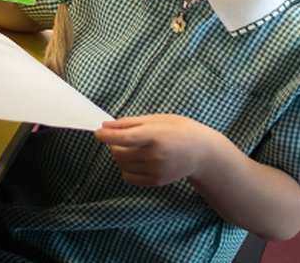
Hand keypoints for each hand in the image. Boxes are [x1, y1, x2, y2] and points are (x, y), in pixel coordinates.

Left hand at [94, 114, 216, 186]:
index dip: (108, 136)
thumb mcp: (156, 119)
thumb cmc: (177, 130)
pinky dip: (125, 168)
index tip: (97, 133)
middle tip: (118, 137)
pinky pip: (129, 177)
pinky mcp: (157, 181)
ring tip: (130, 147)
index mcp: (156, 136)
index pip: (126, 138)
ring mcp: (157, 170)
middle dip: (112, 145)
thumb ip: (129, 123)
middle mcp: (157, 155)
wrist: (201, 152)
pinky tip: (134, 160)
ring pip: (122, 165)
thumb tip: (105, 126)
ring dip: (119, 156)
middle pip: (120, 153)